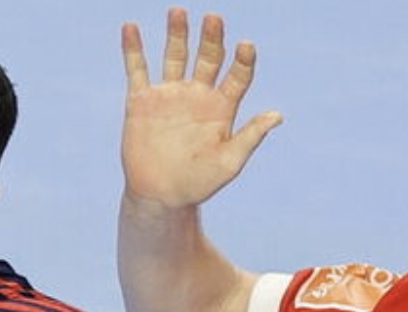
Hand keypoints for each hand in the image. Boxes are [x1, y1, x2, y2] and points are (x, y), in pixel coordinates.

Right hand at [120, 8, 281, 210]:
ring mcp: (169, 95)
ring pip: (175, 56)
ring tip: (179, 12)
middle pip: (208, 56)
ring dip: (177, 34)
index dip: (243, 59)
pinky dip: (133, 49)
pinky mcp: (142, 101)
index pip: (237, 74)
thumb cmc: (198, 184)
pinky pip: (137, 70)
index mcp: (222, 106)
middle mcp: (197, 95)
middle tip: (214, 18)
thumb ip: (250, 137)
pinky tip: (130, 27)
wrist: (160, 197)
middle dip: (212, 37)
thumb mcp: (229, 163)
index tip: (246, 46)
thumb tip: (277, 116)